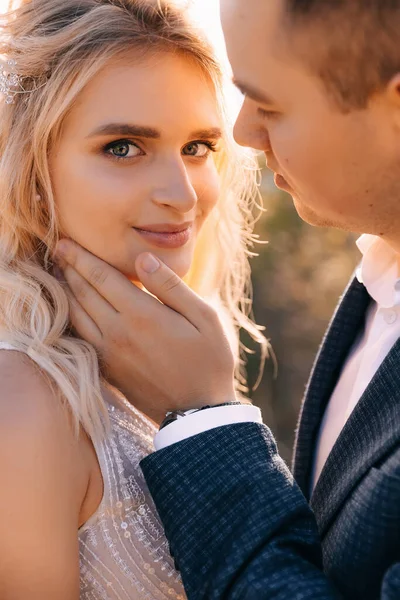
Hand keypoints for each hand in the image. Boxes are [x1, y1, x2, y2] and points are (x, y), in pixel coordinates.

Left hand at [53, 240, 235, 422]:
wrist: (198, 413)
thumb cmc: (208, 361)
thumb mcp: (204, 318)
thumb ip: (170, 287)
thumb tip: (143, 258)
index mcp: (141, 315)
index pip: (101, 277)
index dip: (81, 257)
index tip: (66, 241)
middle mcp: (118, 332)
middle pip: (83, 293)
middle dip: (68, 268)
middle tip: (59, 250)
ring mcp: (110, 353)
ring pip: (77, 315)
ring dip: (66, 291)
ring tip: (60, 273)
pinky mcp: (109, 369)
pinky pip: (81, 337)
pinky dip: (72, 317)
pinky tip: (73, 308)